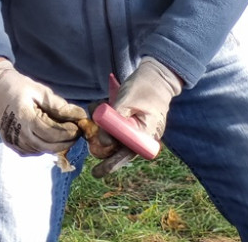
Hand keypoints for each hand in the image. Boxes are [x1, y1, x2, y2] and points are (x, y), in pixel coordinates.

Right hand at [0, 59, 86, 155]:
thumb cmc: (19, 87)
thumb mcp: (40, 90)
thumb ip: (59, 105)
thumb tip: (80, 115)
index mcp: (24, 116)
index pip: (52, 132)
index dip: (68, 132)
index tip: (78, 126)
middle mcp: (17, 132)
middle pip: (48, 146)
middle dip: (66, 141)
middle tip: (76, 132)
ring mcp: (13, 140)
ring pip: (42, 151)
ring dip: (56, 145)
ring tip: (65, 134)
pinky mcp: (11, 144)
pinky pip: (33, 151)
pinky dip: (44, 147)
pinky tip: (49, 137)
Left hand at [92, 57, 181, 176]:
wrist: (157, 75)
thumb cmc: (142, 87)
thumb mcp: (125, 102)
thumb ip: (113, 122)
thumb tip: (102, 143)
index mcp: (146, 134)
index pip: (127, 155)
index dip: (111, 163)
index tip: (97, 172)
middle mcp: (143, 136)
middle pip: (120, 149)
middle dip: (103, 148)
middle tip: (90, 152)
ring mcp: (137, 128)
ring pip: (115, 136)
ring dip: (102, 127)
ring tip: (96, 108)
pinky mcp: (131, 120)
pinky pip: (117, 126)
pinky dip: (106, 119)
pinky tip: (100, 105)